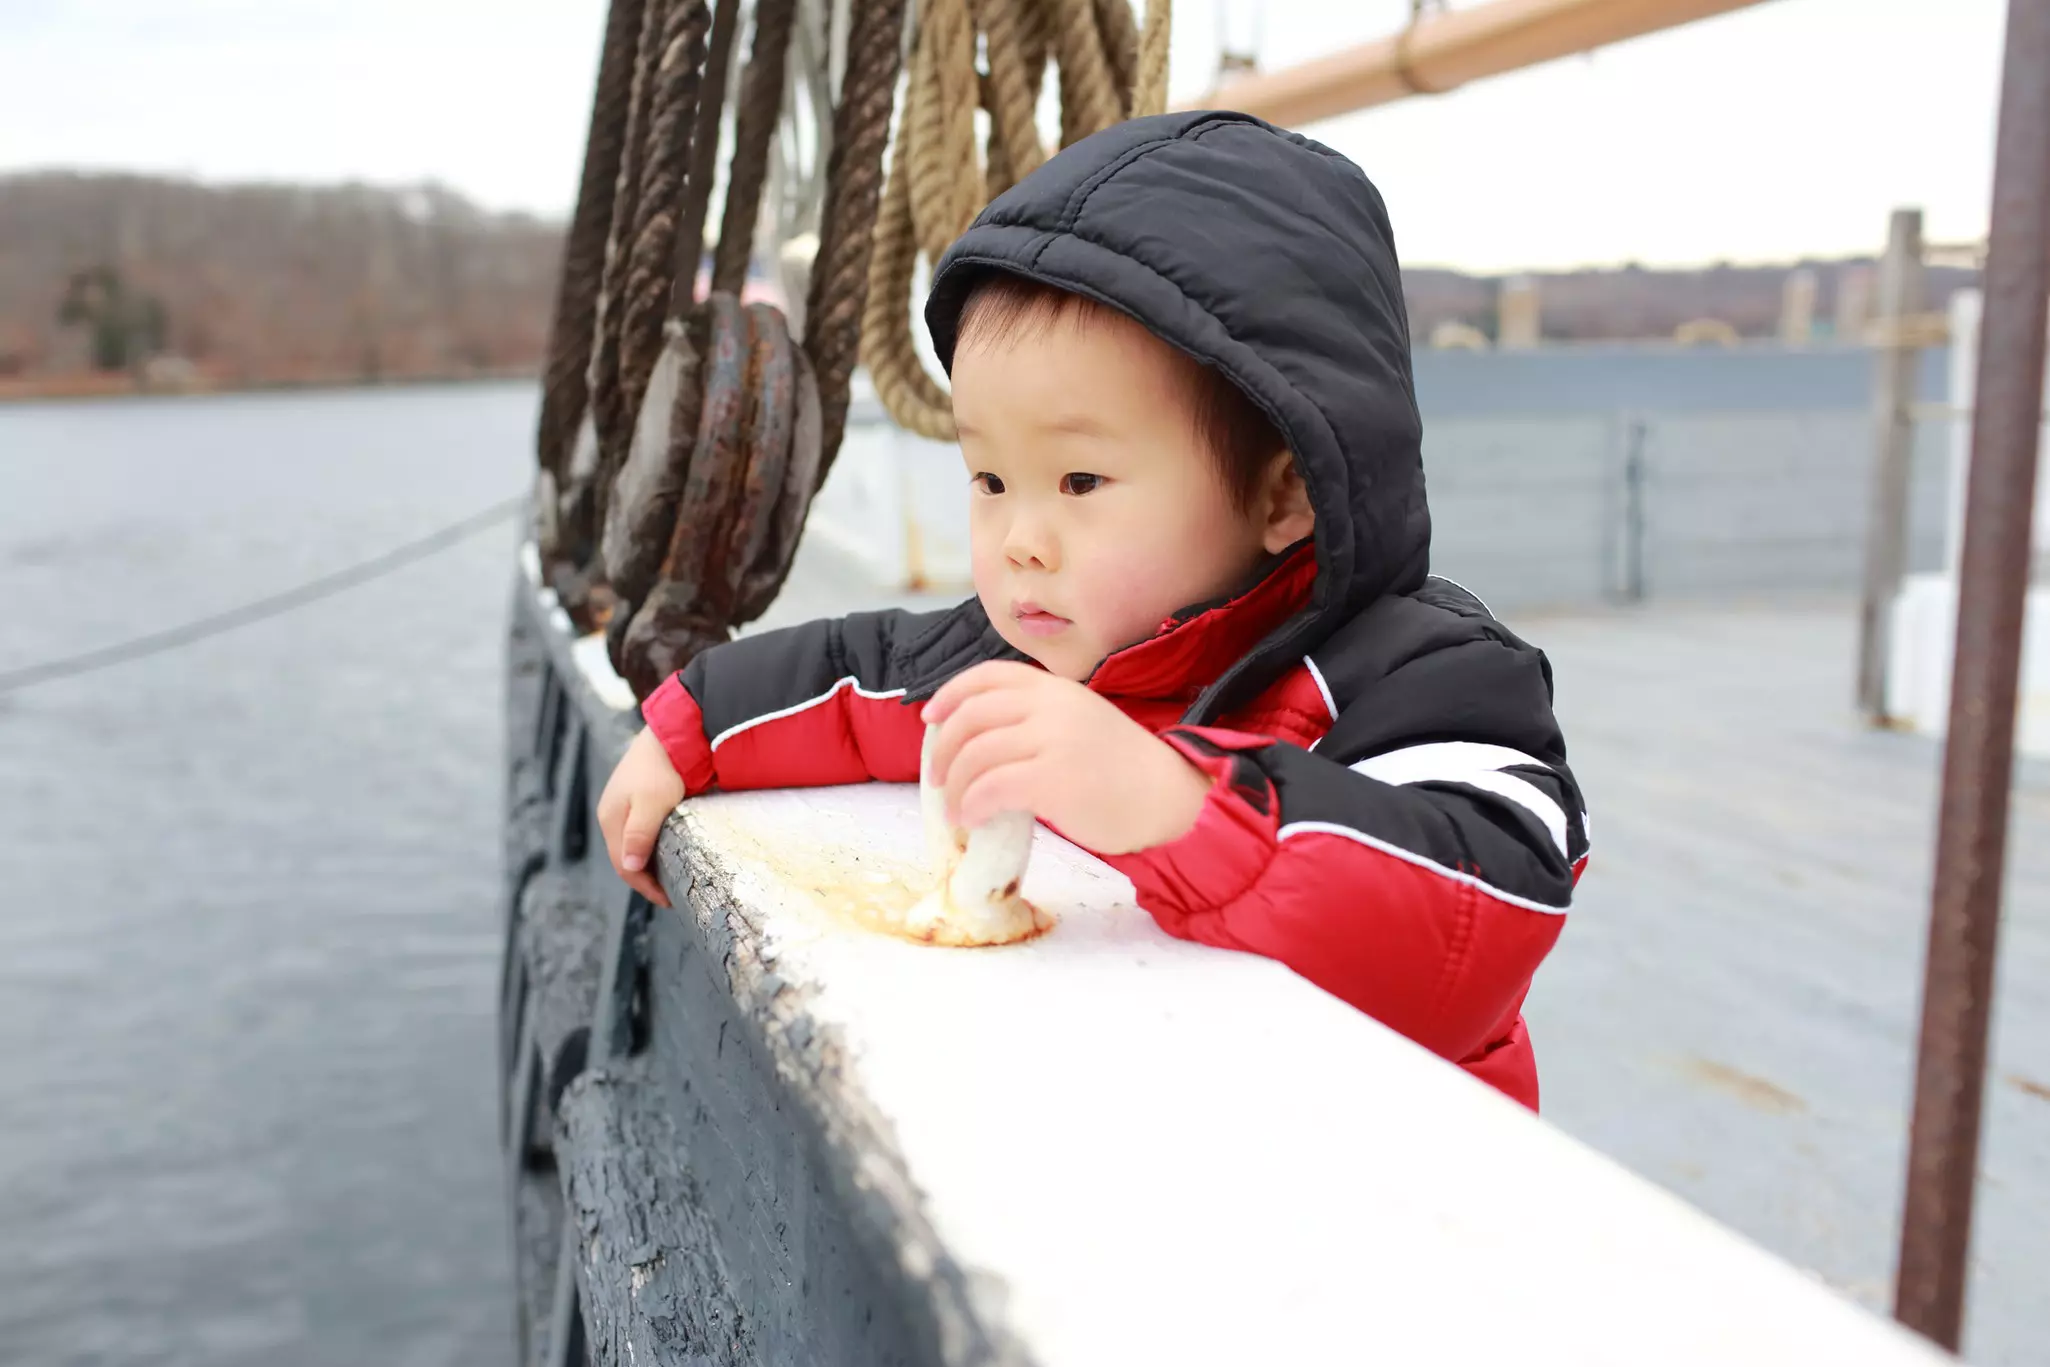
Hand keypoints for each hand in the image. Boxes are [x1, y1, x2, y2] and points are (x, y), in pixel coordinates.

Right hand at [595, 726, 686, 907]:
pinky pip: (642, 831)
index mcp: (611, 818)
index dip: (644, 886)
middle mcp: (612, 814)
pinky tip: (668, 850)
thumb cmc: (664, 768)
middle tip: (671, 894)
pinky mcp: (639, 799)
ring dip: (649, 863)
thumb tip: (630, 867)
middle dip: (645, 878)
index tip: (667, 900)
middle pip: (626, 857)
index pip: (623, 865)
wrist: (674, 732)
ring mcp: (624, 806)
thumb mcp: (652, 804)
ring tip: (671, 877)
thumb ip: (640, 835)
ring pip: (634, 845)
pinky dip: (653, 846)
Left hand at [922, 661, 1212, 855]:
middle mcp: (1052, 706)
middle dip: (944, 749)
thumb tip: (981, 744)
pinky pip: (991, 788)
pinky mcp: (1054, 780)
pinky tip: (973, 820)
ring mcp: (1053, 740)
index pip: (989, 676)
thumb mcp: (1081, 723)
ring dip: (955, 785)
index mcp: (1057, 689)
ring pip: (976, 754)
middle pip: (973, 716)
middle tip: (938, 778)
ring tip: (957, 809)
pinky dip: (971, 805)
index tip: (930, 718)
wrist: (1170, 798)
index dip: (951, 694)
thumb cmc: (1124, 771)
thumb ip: (1039, 720)